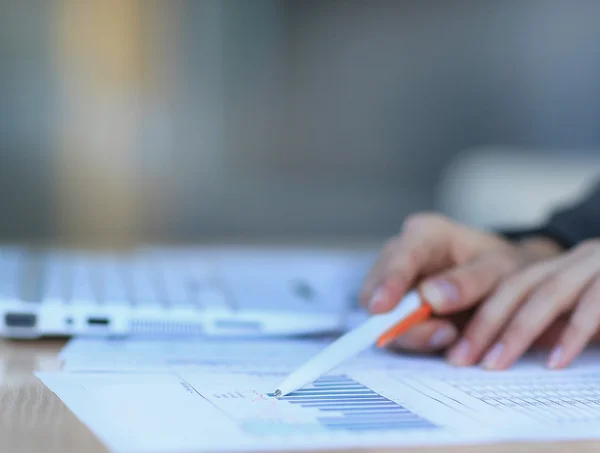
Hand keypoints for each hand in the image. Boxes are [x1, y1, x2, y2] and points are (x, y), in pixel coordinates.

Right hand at [360, 213, 561, 354]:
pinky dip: (419, 341)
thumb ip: (469, 280)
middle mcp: (401, 258)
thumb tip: (428, 298)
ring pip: (381, 317)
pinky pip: (394, 334)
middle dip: (397, 317)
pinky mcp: (397, 314)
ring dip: (413, 333)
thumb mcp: (500, 269)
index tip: (382, 307)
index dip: (389, 281)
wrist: (508, 284)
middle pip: (376, 289)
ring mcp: (395, 287)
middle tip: (441, 333)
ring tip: (452, 333)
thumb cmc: (502, 268)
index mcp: (425, 235)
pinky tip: (447, 335)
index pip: (399, 256)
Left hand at [459, 239, 599, 369]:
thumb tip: (496, 355)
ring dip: (517, 331)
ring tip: (493, 364)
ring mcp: (596, 265)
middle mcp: (574, 260)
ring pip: (547, 294)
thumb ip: (548, 328)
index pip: (506, 289)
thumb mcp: (579, 314)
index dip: (477, 319)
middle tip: (459, 359)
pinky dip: (571, 334)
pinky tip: (554, 362)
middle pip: (516, 288)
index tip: (455, 353)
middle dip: (484, 325)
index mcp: (558, 267)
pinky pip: (592, 305)